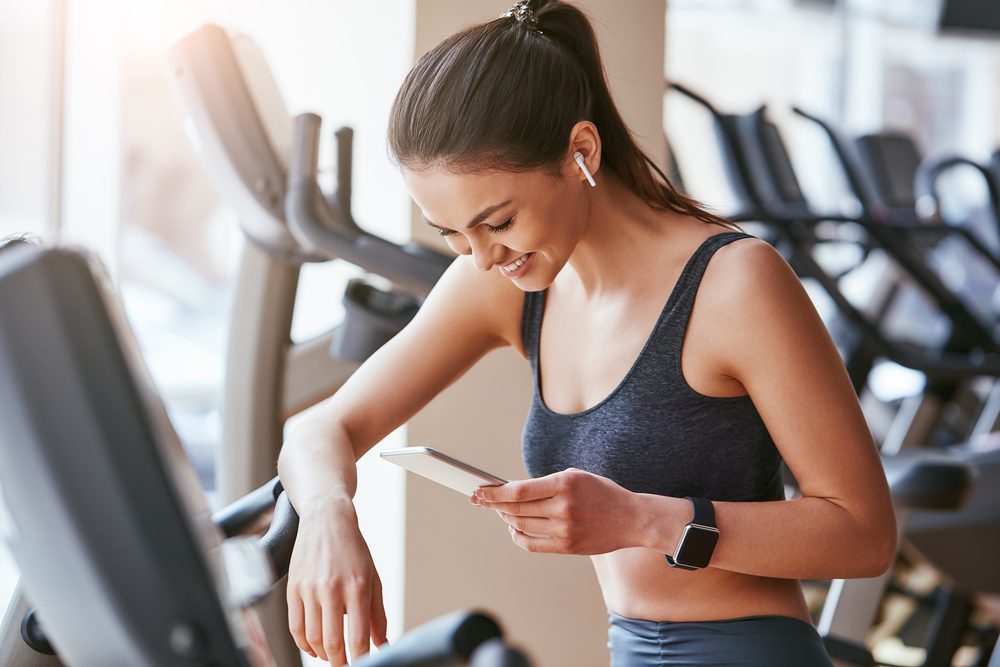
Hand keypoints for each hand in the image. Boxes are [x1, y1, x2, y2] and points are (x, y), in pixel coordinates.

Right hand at [286, 498, 388, 663]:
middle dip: (341, 662)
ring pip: (313, 639)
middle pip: (333, 644)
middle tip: (346, 666)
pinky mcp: (293, 588)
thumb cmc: (353, 550)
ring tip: (333, 657)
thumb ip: (378, 615)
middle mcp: (332, 589)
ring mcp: (309, 589)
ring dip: (323, 655)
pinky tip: (315, 648)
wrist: (326, 519)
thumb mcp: (373, 578)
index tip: (363, 666)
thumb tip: (382, 644)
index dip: (361, 660)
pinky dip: (305, 644)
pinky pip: (296, 627)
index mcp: (357, 587)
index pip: (358, 638)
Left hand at [470, 468, 638, 554]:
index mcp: (565, 484)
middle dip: (493, 504)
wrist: (632, 519)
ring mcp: (565, 530)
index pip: (519, 491)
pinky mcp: (567, 547)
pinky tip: (513, 528)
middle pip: (515, 509)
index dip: (495, 492)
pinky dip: (516, 536)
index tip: (479, 491)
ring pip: (520, 526)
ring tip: (500, 510)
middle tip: (481, 499)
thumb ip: (545, 483)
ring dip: (505, 518)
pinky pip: (531, 544)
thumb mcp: (576, 476)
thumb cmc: (602, 493)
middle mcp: (563, 507)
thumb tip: (511, 491)